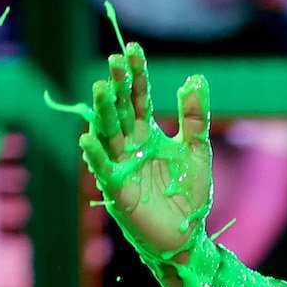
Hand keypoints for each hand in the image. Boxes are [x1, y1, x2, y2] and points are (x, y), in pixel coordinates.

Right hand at [78, 44, 213, 273]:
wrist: (188, 237)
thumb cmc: (189, 196)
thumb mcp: (197, 152)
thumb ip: (194, 119)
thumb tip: (195, 80)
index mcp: (148, 134)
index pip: (138, 98)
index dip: (135, 75)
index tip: (132, 49)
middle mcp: (130, 146)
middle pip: (120, 110)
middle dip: (117, 86)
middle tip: (115, 61)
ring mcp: (120, 166)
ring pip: (108, 134)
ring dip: (103, 112)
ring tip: (101, 89)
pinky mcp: (117, 190)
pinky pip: (103, 170)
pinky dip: (96, 156)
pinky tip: (90, 139)